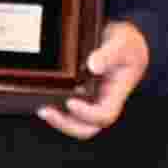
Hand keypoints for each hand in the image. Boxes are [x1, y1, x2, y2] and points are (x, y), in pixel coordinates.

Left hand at [35, 19, 153, 139]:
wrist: (123, 40)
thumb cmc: (126, 44)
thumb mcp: (122, 43)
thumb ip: (109, 54)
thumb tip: (92, 66)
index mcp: (116, 94)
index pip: (104, 115)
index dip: (87, 114)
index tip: (71, 102)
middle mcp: (102, 102)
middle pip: (87, 128)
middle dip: (66, 124)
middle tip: (46, 111)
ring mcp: (90, 101)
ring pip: (75, 123)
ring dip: (57, 120)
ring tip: (41, 108)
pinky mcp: (79, 94)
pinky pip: (66, 110)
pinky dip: (54, 108)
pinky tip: (41, 98)